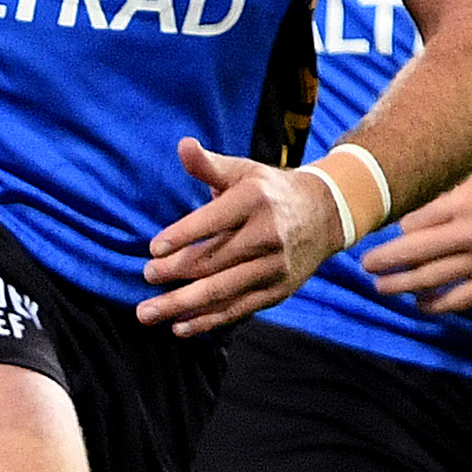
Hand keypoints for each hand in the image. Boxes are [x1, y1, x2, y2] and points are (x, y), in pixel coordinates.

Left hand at [138, 137, 342, 335]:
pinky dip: (206, 321)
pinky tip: (178, 326)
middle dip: (174, 272)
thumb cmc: (270, 191)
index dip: (182, 236)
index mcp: (255, 201)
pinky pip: (237, 309)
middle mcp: (267, 235)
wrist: (325, 214)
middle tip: (146, 276)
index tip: (154, 248)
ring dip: (180, 304)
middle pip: (212, 260)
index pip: (212, 221)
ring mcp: (273, 267)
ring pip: (221, 291)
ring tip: (146, 312)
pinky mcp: (276, 291)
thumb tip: (183, 145)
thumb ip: (209, 165)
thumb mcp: (244, 171)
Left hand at [356, 152, 471, 313]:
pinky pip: (460, 299)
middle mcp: (470, 231)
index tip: (380, 233)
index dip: (393, 229)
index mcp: (464, 200)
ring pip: (430, 279)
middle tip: (364, 265)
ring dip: (399, 286)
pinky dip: (435, 305)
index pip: (411, 221)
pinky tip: (420, 305)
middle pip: (411, 252)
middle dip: (382, 261)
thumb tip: (417, 175)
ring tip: (380, 287)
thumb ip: (455, 175)